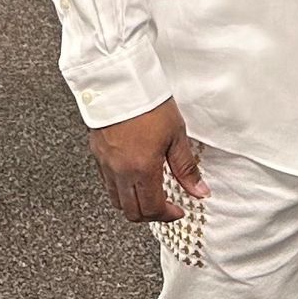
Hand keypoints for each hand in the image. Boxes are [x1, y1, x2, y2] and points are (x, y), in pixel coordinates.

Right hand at [89, 96, 209, 222]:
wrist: (120, 83)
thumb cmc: (149, 104)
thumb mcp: (176, 136)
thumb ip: (186, 168)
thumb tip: (199, 191)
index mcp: (142, 169)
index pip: (153, 209)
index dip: (168, 216)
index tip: (179, 211)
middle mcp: (120, 172)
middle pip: (132, 212)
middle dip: (151, 215)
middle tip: (167, 206)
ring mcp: (106, 165)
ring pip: (117, 201)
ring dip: (135, 204)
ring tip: (151, 194)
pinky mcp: (97, 155)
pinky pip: (107, 184)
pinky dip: (121, 190)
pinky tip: (134, 179)